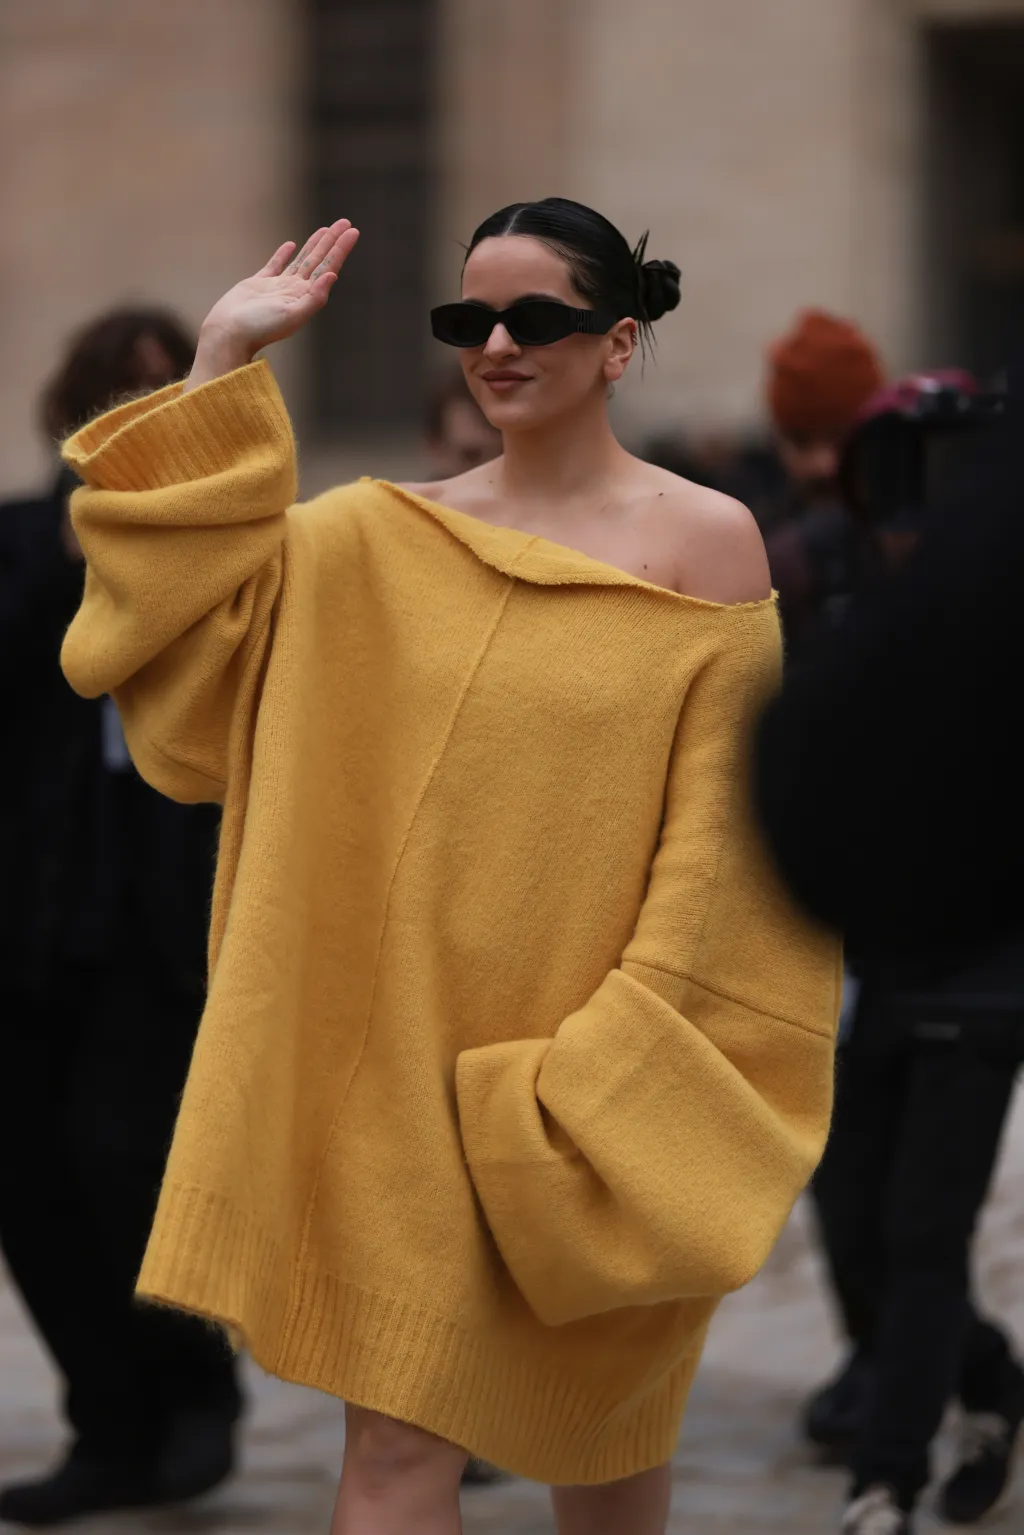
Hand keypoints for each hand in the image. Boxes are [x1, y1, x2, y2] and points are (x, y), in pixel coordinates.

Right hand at [185, 219, 359, 390]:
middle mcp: (295, 292)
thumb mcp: (292, 315)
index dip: (341, 249)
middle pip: (318, 260)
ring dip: (314, 244)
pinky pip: (275, 265)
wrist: (229, 333)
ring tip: (325, 229)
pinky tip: (291, 245)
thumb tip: (332, 276)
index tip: (352, 231)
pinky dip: (284, 254)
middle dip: (332, 241)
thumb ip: (314, 298)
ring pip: (301, 260)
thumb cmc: (260, 328)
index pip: (328, 268)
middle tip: (345, 222)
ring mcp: (278, 287)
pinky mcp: (259, 284)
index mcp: (305, 297)